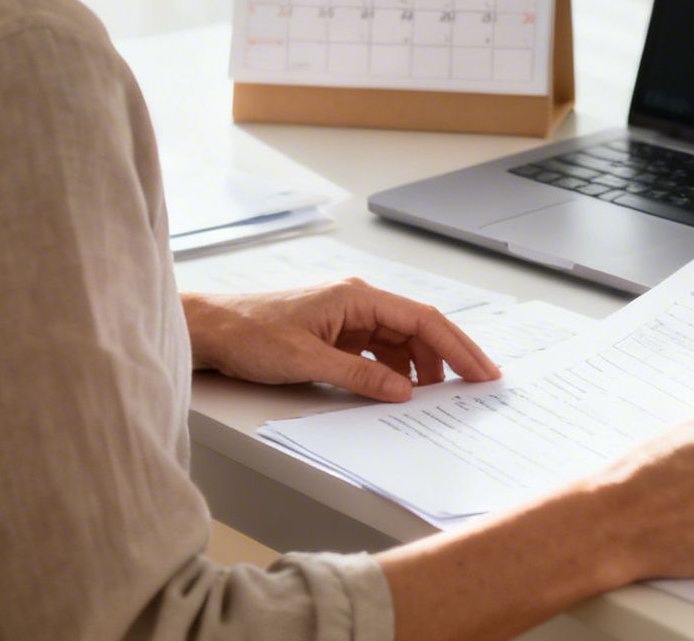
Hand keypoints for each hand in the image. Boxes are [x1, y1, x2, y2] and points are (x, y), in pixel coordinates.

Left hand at [181, 278, 499, 400]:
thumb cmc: (250, 334)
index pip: (422, 319)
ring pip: (400, 341)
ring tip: (440, 396)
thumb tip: (404, 392)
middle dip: (451, 355)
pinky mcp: (336, 335)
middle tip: (479, 383)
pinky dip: (395, 371)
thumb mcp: (308, 361)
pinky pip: (378, 351)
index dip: (457, 346)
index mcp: (357, 297)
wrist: (212, 330)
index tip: (481, 370)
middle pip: (418, 328)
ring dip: (422, 366)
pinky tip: (401, 391)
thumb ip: (361, 378)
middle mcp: (357, 302)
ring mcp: (347, 318)